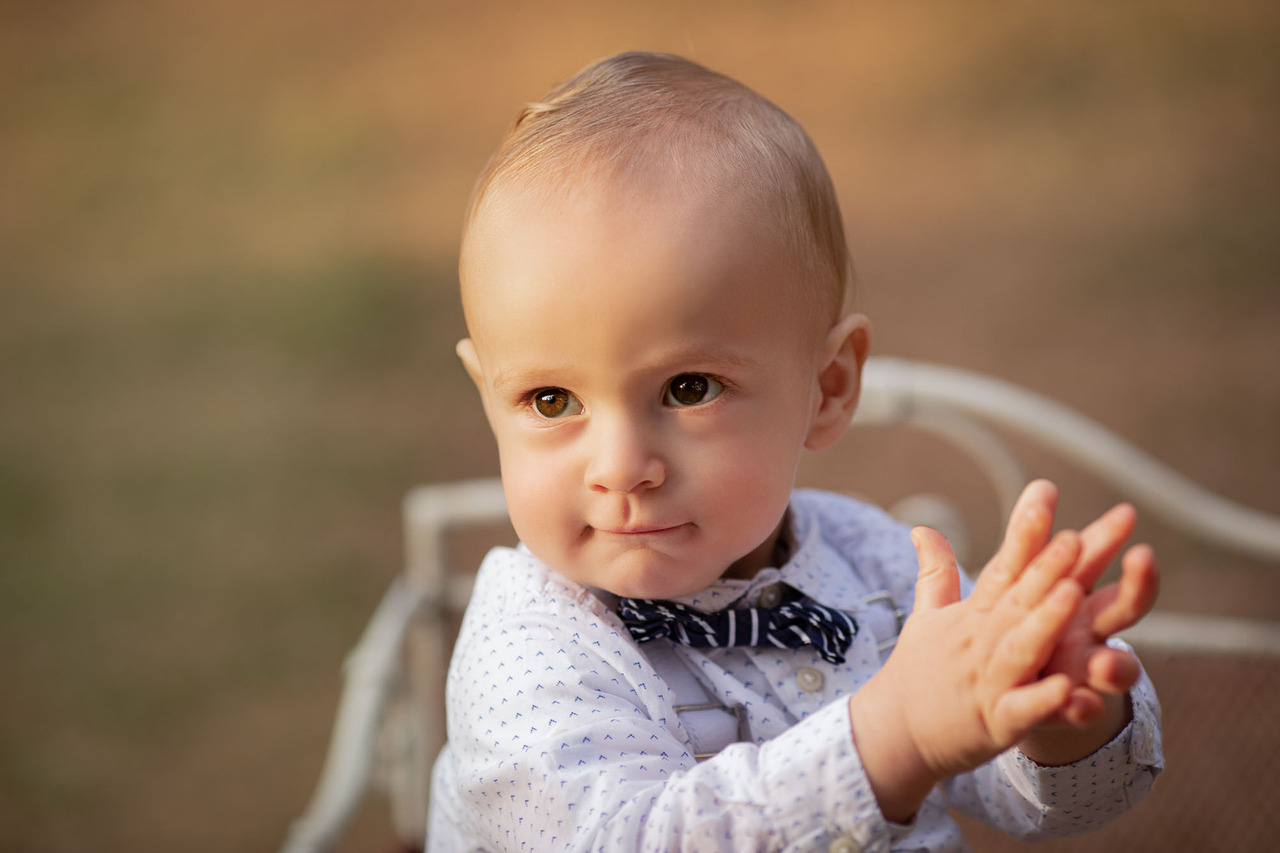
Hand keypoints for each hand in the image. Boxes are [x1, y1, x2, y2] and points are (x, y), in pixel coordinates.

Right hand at [850, 480, 1085, 820]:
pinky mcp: (995, 722)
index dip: (1026, 528)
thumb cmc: (917, 672)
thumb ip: (934, 571)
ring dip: (1044, 622)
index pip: (1004, 564)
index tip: (1047, 491)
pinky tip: (1070, 688)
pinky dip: (1044, 700)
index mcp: (974, 615)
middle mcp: (981, 641)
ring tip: (1071, 595)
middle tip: (1076, 536)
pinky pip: (1023, 710)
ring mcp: (987, 680)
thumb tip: (921, 527)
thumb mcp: (926, 617)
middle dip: (1048, 567)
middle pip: (1019, 599)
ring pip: (1022, 648)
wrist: (895, 733)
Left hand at [1017, 494, 1158, 762]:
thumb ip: (1019, 545)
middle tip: (1145, 556)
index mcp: (1072, 599)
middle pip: (1123, 606)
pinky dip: (1080, 706)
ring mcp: (1083, 672)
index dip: (1107, 539)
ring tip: (1107, 658)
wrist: (1020, 700)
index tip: (1125, 511)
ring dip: (1113, 660)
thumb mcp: (1017, 589)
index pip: (1094, 563)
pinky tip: (1076, 702)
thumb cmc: (1027, 634)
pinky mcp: (1068, 709)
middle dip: (1138, 583)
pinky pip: (1079, 710)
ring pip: (1113, 665)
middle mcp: (1088, 633)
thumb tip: (1017, 492)